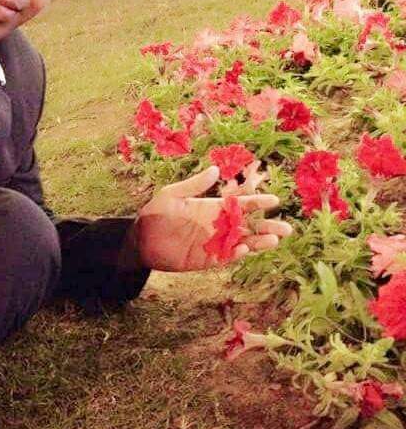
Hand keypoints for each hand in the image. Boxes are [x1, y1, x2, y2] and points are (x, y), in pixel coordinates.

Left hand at [136, 166, 291, 271]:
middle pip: (248, 225)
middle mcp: (217, 225)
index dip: (257, 201)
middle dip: (267, 226)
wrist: (140, 240)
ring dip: (258, 242)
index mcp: (212, 207)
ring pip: (242, 242)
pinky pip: (226, 257)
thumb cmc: (155, 214)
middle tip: (287, 228)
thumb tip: (215, 169)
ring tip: (275, 240)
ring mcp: (213, 243)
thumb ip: (194, 185)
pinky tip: (245, 249)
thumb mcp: (172, 195)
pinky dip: (236, 254)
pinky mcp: (206, 259)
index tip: (274, 199)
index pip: (240, 203)